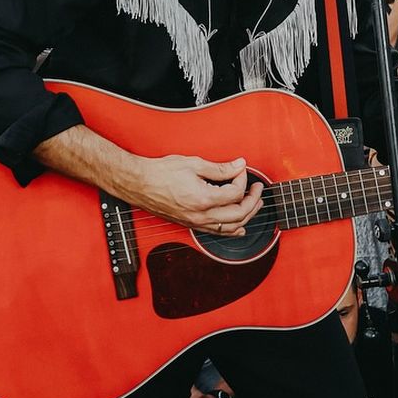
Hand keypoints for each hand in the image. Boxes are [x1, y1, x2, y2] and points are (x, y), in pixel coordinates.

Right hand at [123, 155, 263, 234]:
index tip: (240, 170)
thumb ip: (220, 168)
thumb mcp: (193, 164)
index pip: (236, 193)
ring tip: (255, 204)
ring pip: (231, 228)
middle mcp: (201, 215)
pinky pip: (217, 233)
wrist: (139, 184)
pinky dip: (233, 230)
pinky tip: (240, 226)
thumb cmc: (160, 173)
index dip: (243, 179)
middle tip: (257, 188)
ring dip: (247, 216)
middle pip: (239, 214)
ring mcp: (196, 222)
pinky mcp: (191, 225)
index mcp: (203, 198)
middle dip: (253, 200)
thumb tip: (238, 165)